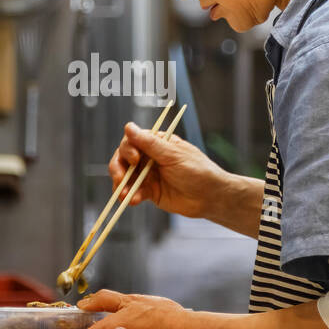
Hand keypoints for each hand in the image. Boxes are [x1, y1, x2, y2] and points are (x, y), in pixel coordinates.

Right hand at [108, 120, 224, 218]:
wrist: (210, 197)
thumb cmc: (197, 170)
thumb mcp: (173, 155)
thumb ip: (149, 144)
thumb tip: (128, 127)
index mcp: (156, 143)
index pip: (131, 141)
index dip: (128, 149)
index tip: (135, 160)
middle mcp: (149, 158)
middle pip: (123, 160)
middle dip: (118, 169)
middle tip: (120, 179)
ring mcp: (148, 175)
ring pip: (126, 178)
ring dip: (122, 186)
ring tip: (125, 196)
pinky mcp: (150, 192)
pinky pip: (134, 192)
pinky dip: (132, 196)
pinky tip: (134, 201)